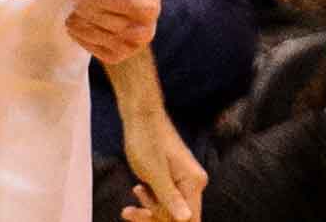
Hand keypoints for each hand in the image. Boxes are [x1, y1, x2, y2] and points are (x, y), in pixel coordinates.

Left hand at [67, 0, 159, 62]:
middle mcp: (143, 31)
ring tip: (95, 2)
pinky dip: (79, 25)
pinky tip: (93, 16)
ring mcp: (130, 47)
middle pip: (86, 10)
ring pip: (80, 26)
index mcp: (146, 3)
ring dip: (78, 10)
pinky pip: (80, 40)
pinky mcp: (115, 56)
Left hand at [120, 106, 206, 221]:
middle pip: (177, 218)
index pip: (191, 221)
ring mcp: (183, 181)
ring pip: (168, 210)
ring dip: (149, 209)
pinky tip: (138, 189)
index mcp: (193, 183)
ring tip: (134, 196)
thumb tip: (187, 219)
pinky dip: (150, 200)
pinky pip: (164, 199)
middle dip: (153, 218)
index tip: (149, 220)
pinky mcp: (173, 179)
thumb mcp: (155, 173)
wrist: (140, 114)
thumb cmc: (146, 138)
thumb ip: (170, 198)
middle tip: (132, 213)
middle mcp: (192, 183)